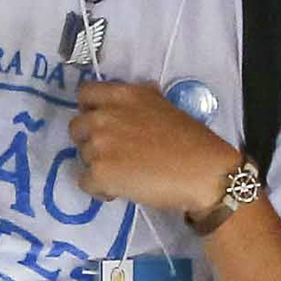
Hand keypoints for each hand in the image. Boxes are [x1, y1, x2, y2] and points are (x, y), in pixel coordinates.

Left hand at [67, 80, 245, 217]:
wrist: (203, 173)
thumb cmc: (191, 140)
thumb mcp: (164, 105)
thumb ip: (142, 97)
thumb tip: (142, 92)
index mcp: (121, 95)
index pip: (84, 94)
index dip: (90, 109)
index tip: (101, 122)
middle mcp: (104, 116)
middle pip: (76, 128)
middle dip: (90, 141)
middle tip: (114, 153)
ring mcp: (98, 145)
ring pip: (82, 156)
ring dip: (98, 166)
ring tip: (125, 173)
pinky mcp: (99, 173)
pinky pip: (86, 182)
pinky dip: (101, 188)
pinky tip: (122, 189)